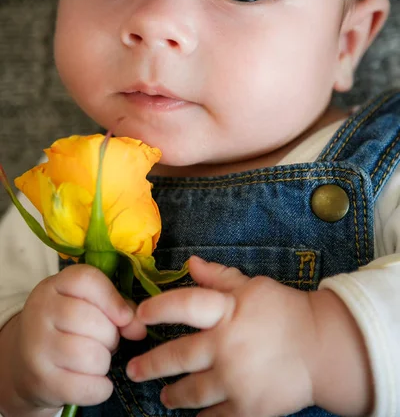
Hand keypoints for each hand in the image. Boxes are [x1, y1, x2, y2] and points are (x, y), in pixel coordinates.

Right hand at [6, 264, 146, 411]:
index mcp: (54, 286)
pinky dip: (100, 388)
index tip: (125, 317)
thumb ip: (118, 308)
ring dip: (104, 362)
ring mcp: (36, 347)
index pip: (86, 280)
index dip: (112, 298)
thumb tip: (139, 329)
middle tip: (106, 342)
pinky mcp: (40, 381)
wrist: (26, 362)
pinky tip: (97, 382)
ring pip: (90, 355)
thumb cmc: (69, 327)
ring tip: (98, 360)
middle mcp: (40, 312)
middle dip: (110, 335)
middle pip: (91, 320)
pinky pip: (85, 387)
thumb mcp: (87, 305)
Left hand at [125, 256, 317, 416]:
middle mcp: (226, 346)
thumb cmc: (285, 311)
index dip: (157, 309)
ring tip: (165, 396)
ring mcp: (235, 380)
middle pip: (177, 356)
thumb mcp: (252, 287)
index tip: (139, 315)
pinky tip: (196, 415)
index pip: (183, 305)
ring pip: (191, 392)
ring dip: (173, 395)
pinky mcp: (248, 408)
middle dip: (151, 365)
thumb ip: (219, 277)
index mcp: (227, 311)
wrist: (323, 348)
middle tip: (134, 370)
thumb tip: (190, 263)